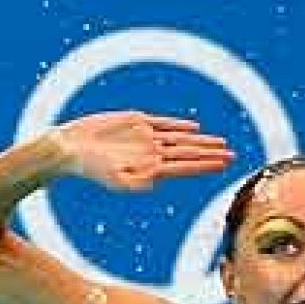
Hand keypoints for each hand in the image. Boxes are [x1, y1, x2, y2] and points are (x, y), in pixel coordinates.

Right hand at [51, 111, 233, 191]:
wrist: (70, 147)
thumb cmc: (92, 169)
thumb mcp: (116, 180)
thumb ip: (138, 182)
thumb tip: (158, 182)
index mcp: (153, 169)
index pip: (186, 167)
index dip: (206, 165)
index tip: (226, 165)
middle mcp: (153, 153)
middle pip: (189, 153)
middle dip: (212, 154)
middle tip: (234, 156)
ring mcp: (146, 137)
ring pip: (181, 139)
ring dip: (202, 142)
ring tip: (223, 144)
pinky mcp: (135, 122)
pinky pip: (163, 123)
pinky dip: (179, 125)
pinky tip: (194, 127)